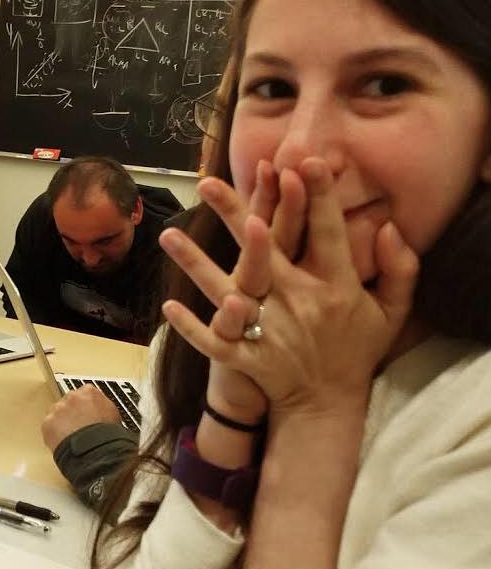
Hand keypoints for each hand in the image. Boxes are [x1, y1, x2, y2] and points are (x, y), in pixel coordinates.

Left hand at [41, 385, 121, 451]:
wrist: (95, 450)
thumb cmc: (106, 435)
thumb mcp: (113, 414)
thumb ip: (103, 405)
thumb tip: (100, 408)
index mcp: (89, 392)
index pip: (84, 394)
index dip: (85, 407)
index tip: (86, 414)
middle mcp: (72, 397)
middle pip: (69, 402)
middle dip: (72, 413)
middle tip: (78, 427)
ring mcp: (58, 409)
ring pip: (57, 414)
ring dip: (62, 422)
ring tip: (72, 436)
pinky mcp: (48, 422)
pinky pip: (49, 426)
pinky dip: (54, 434)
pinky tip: (64, 441)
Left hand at [162, 158, 418, 418]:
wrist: (327, 404)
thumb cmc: (356, 349)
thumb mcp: (391, 311)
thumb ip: (399, 268)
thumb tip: (389, 226)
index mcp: (335, 287)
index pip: (325, 233)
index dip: (316, 198)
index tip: (302, 163)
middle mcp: (298, 304)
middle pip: (263, 252)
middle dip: (235, 215)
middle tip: (209, 184)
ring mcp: (268, 331)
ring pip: (226, 291)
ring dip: (196, 263)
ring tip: (169, 235)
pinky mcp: (247, 358)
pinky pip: (215, 342)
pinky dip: (192, 327)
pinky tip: (169, 307)